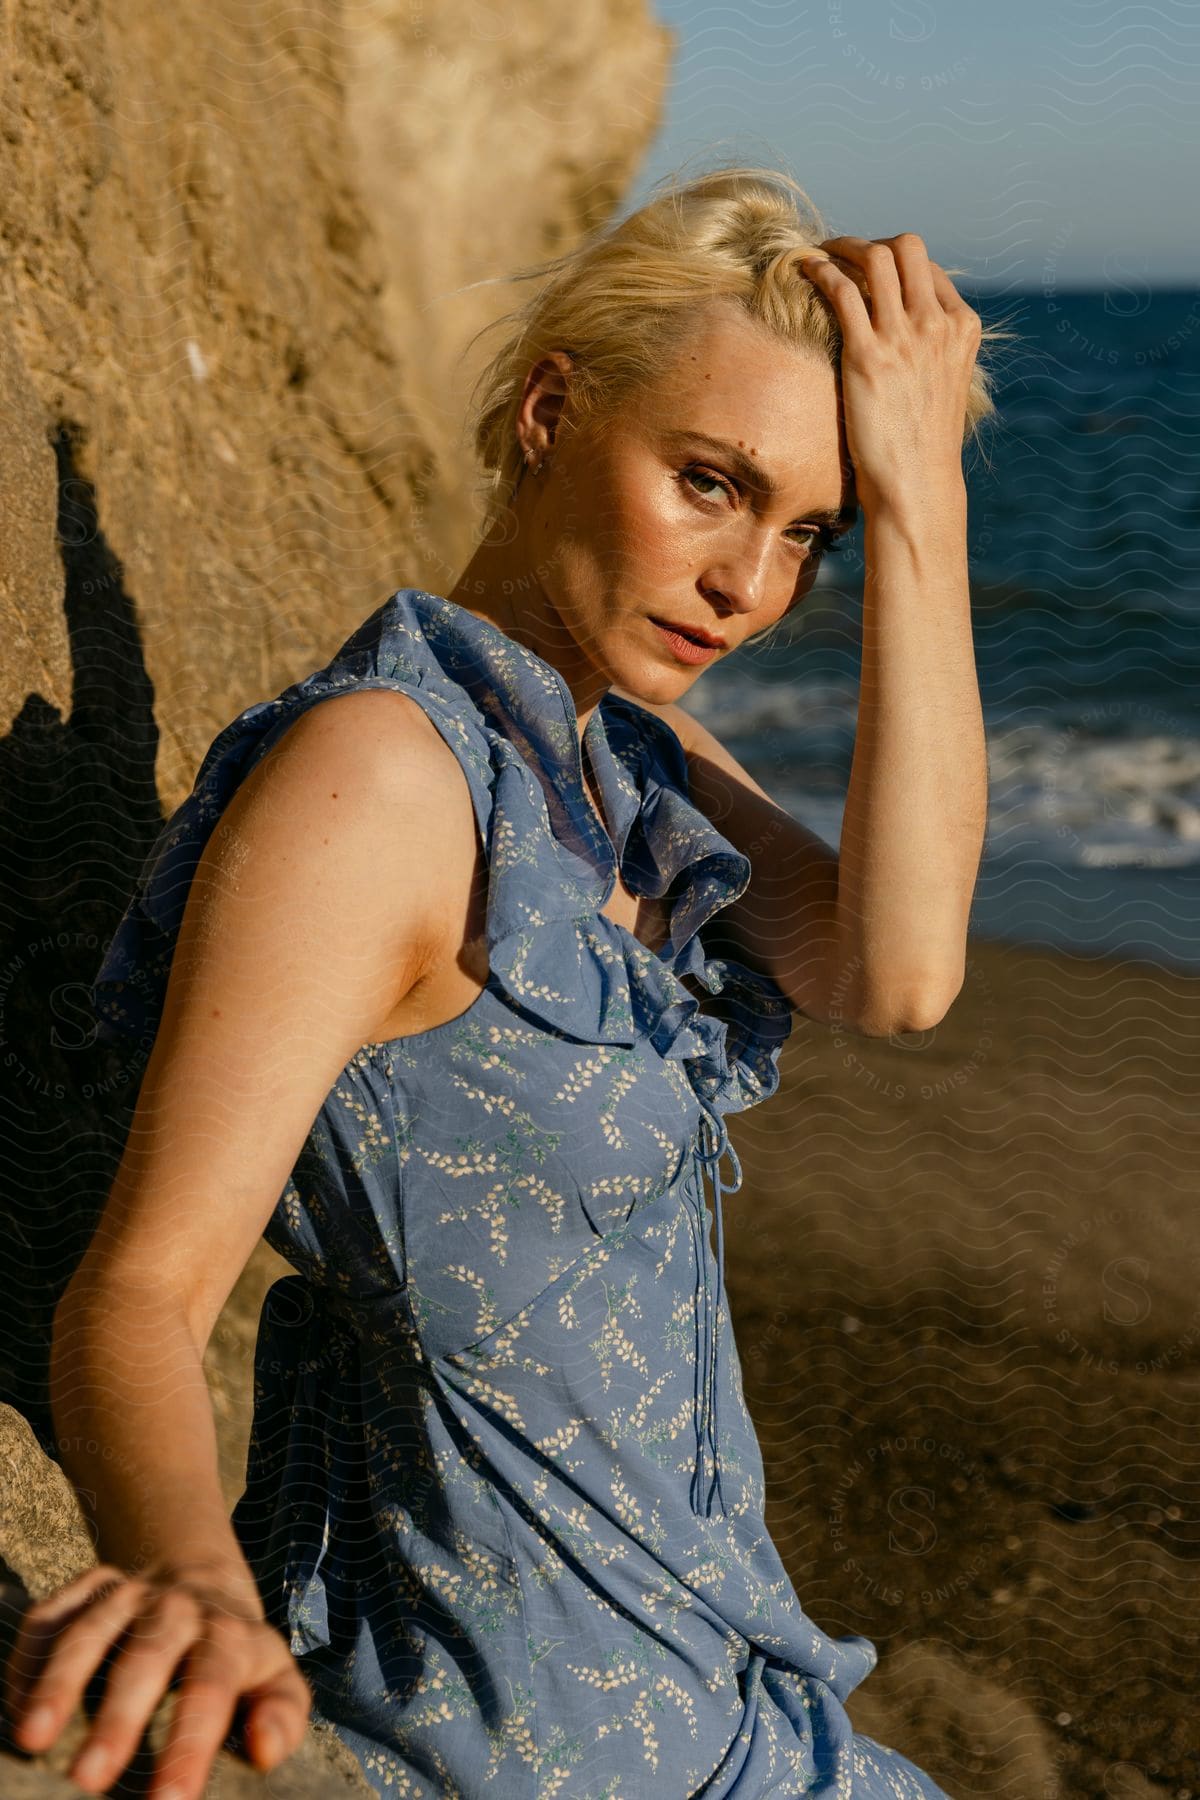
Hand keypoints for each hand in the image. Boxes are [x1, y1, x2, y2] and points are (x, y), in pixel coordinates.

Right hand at [2, 1560, 311, 1799]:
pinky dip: (29, 1660)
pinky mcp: (87, 1588)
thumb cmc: (237, 1659)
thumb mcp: (275, 1680)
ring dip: (58, 1684)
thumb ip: (282, 1715)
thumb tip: (263, 1751)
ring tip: (31, 1740)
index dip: (188, 1744)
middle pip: (146, 1657)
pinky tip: (16, 1708)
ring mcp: (128, 1593)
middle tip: (86, 1780)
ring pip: (90, 1633)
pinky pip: (50, 1618)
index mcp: (229, 1635)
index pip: (210, 1688)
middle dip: (116, 1719)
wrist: (201, 1583)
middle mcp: (177, 1607)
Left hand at [797, 233, 982, 515]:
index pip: (929, 268)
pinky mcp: (868, 356)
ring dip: (841, 247)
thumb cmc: (923, 446)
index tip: (868, 269)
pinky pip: (842, 290)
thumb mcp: (945, 386)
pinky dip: (820, 271)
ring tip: (818, 255)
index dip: (896, 260)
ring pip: (874, 258)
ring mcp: (905, 337)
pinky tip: (803, 271)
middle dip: (870, 242)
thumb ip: (935, 351)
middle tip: (841, 253)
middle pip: (907, 247)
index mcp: (963, 328)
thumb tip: (909, 338)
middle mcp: (937, 324)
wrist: (916, 484)